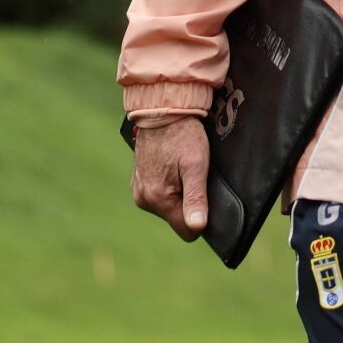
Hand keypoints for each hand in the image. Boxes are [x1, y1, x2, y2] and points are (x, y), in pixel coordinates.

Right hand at [130, 118, 210, 240]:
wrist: (161, 111)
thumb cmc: (183, 136)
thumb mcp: (196, 165)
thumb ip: (196, 198)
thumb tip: (196, 228)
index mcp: (158, 199)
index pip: (187, 231)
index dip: (200, 218)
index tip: (204, 195)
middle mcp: (144, 200)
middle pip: (177, 219)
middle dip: (189, 203)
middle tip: (193, 176)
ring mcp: (139, 192)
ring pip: (168, 208)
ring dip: (179, 194)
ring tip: (181, 168)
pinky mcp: (137, 183)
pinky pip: (159, 196)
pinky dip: (169, 186)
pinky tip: (172, 167)